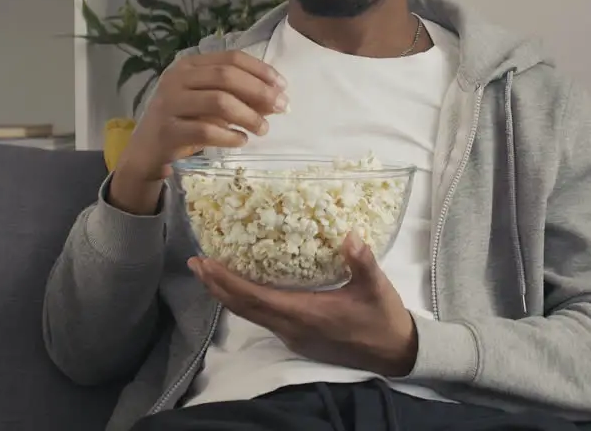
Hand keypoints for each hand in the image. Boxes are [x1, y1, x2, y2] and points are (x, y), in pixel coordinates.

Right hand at [109, 50, 287, 213]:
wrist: (147, 151)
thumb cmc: (185, 121)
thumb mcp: (212, 105)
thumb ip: (241, 98)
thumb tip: (278, 98)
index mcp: (189, 65)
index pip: (230, 58)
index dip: (260, 70)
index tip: (282, 86)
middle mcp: (176, 79)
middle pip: (226, 77)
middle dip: (259, 91)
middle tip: (281, 107)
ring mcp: (169, 104)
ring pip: (218, 102)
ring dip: (248, 115)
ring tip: (263, 128)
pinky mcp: (168, 131)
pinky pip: (206, 131)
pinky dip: (230, 136)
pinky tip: (241, 140)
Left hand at [189, 232, 418, 377]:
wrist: (395, 353)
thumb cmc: (383, 319)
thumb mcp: (377, 287)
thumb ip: (362, 261)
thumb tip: (349, 236)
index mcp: (305, 314)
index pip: (254, 298)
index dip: (227, 281)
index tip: (205, 263)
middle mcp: (292, 328)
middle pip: (243, 308)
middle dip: (216, 286)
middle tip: (196, 263)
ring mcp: (294, 336)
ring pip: (251, 315)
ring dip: (229, 295)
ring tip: (212, 273)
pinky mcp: (299, 338)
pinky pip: (264, 318)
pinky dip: (247, 301)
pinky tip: (245, 287)